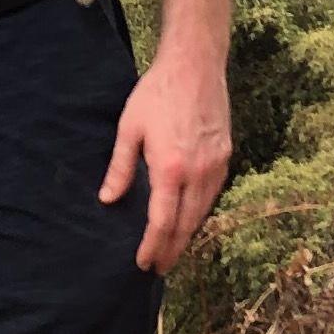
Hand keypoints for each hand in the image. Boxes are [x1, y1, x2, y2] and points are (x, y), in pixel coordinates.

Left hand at [100, 45, 232, 277]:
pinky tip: (190, 218)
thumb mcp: (129, 128)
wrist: (195, 65)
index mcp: (170, 169)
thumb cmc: (157, 93)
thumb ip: (120, 168)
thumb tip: (108, 200)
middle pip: (186, 225)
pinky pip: (213, 195)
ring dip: (188, 234)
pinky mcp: (226, 156)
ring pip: (203, 212)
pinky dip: (200, 212)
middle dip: (172, 250)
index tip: (144, 264)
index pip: (162, 222)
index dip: (153, 247)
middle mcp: (198, 173)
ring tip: (173, 250)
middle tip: (159, 268)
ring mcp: (216, 165)